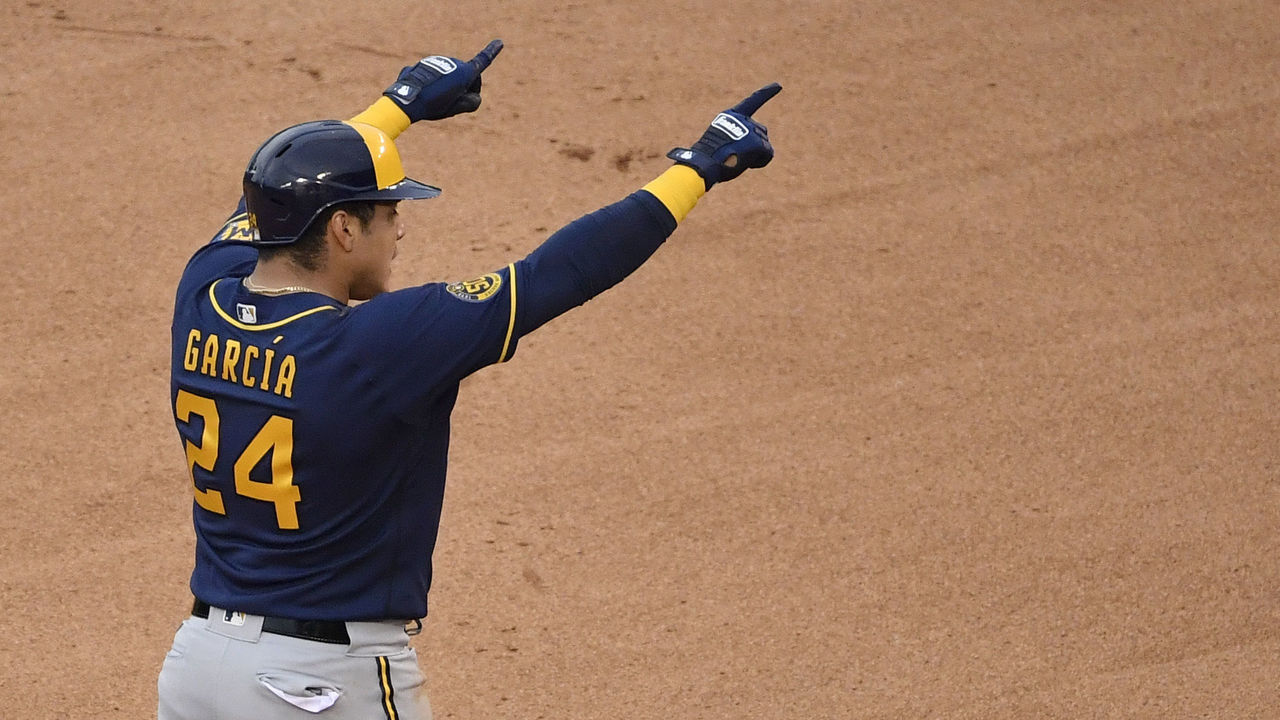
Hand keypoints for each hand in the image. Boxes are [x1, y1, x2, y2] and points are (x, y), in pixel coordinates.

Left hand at [384, 39, 503, 120]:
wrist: (406, 99)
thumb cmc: (433, 105)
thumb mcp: (456, 108)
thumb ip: (471, 103)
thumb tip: (474, 97)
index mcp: (464, 72)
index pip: (482, 61)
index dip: (492, 52)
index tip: (500, 42)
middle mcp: (453, 63)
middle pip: (467, 77)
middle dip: (465, 88)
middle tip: (452, 103)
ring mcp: (438, 61)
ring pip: (451, 76)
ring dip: (449, 86)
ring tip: (435, 100)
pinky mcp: (426, 63)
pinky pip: (437, 76)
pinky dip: (436, 84)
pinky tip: (427, 94)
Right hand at [667, 83, 780, 188]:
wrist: (704, 164)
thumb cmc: (709, 159)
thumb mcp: (721, 142)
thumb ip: (739, 139)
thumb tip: (760, 149)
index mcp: (730, 116)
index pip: (751, 102)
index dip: (766, 94)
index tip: (778, 85)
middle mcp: (742, 119)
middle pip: (761, 132)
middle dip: (755, 146)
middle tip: (737, 156)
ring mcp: (750, 129)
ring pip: (765, 144)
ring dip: (755, 155)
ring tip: (738, 160)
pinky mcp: (757, 142)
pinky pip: (768, 154)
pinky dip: (760, 162)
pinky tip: (746, 164)